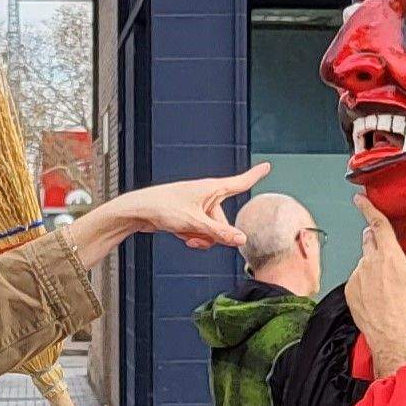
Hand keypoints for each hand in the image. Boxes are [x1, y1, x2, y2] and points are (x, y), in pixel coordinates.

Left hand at [61, 163, 269, 268]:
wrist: (138, 211)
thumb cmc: (164, 208)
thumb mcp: (195, 223)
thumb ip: (220, 233)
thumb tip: (242, 240)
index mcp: (212, 189)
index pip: (240, 182)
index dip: (255, 175)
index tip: (267, 165)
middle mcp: (207, 196)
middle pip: (225, 220)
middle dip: (215, 233)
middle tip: (197, 236)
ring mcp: (197, 206)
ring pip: (213, 229)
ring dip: (203, 238)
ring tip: (187, 237)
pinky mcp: (189, 215)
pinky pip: (202, 231)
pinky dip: (194, 236)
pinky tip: (181, 236)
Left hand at [346, 197, 405, 376]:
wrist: (391, 334)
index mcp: (388, 254)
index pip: (377, 224)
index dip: (368, 209)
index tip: (359, 199)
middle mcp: (369, 261)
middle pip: (368, 240)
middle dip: (373, 236)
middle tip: (379, 240)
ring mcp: (357, 277)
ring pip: (363, 262)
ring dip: (371, 263)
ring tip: (384, 278)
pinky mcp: (350, 292)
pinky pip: (356, 281)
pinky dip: (364, 282)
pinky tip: (376, 293)